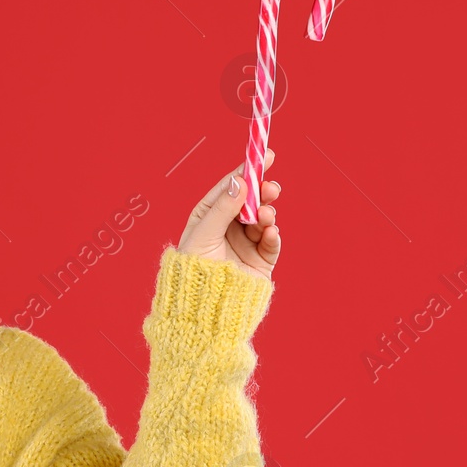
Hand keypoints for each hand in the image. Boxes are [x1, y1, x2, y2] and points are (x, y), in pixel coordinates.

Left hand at [176, 147, 279, 280]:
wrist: (204, 310)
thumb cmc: (194, 272)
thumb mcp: (204, 235)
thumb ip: (223, 209)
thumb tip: (239, 182)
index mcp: (208, 218)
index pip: (229, 189)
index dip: (246, 171)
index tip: (263, 156)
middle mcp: (227, 229)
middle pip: (250, 202)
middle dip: (262, 192)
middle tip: (270, 187)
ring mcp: (245, 245)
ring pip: (263, 220)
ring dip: (267, 213)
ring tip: (266, 215)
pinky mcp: (260, 262)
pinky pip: (271, 243)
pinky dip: (273, 235)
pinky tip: (271, 233)